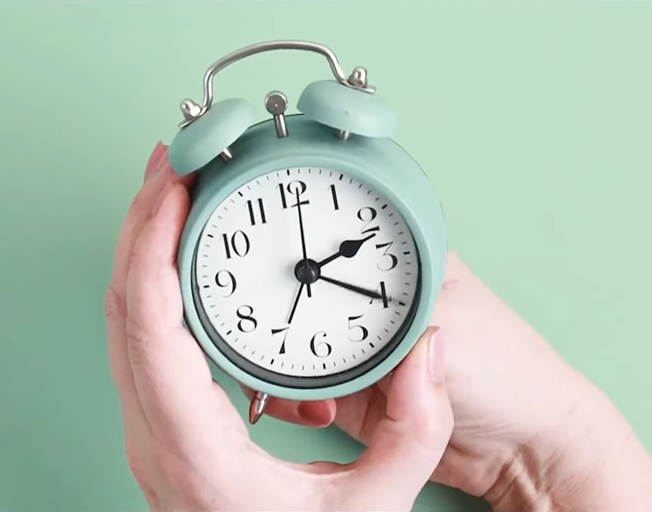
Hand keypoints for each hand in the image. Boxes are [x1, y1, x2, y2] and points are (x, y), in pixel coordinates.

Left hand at [103, 143, 453, 511]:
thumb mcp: (373, 510)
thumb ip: (415, 435)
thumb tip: (430, 353)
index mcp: (197, 455)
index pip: (153, 330)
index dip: (153, 246)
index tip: (173, 188)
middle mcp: (157, 437)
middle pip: (126, 309)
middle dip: (141, 225)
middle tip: (173, 166)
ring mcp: (152, 428)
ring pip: (126, 319)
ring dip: (144, 248)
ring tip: (174, 193)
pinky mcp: (163, 420)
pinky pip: (143, 336)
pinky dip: (155, 280)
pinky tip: (179, 253)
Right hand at [252, 254, 651, 509]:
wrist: (519, 448)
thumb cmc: (505, 373)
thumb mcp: (443, 325)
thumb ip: (384, 312)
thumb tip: (322, 300)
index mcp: (406, 267)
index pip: (342, 244)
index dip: (306, 251)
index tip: (275, 268)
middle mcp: (381, 304)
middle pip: (314, 295)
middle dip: (290, 313)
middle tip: (274, 330)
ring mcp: (367, 348)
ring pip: (306, 341)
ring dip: (292, 359)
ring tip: (286, 373)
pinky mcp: (358, 391)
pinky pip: (313, 387)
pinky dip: (299, 395)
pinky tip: (311, 404)